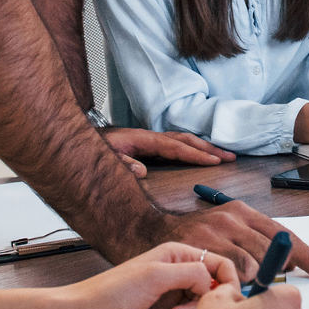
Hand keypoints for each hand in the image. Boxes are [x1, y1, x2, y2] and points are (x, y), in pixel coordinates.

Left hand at [44, 243, 237, 308]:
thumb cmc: (108, 293)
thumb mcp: (156, 276)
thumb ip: (193, 273)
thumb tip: (215, 284)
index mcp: (176, 255)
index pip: (219, 264)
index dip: (226, 282)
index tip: (223, 300)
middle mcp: (175, 274)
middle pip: (212, 291)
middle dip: (202, 307)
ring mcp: (168, 298)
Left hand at [102, 126, 235, 168]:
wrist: (78, 139)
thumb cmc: (91, 148)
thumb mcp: (103, 157)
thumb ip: (121, 164)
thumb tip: (142, 171)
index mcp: (143, 139)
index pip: (175, 147)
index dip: (195, 155)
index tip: (214, 162)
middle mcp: (150, 137)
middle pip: (185, 140)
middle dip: (208, 149)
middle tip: (230, 157)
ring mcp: (150, 141)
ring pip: (182, 141)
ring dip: (203, 147)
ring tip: (222, 156)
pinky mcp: (147, 146)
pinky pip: (175, 145)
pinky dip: (191, 149)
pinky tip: (198, 155)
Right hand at [165, 201, 308, 283]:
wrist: (147, 229)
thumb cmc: (192, 237)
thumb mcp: (225, 230)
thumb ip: (252, 242)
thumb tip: (288, 265)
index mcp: (243, 212)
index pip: (285, 235)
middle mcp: (232, 218)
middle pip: (272, 252)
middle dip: (275, 274)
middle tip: (272, 292)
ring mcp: (216, 232)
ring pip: (252, 266)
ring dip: (249, 283)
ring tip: (238, 289)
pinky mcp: (202, 248)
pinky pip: (230, 276)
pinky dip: (232, 287)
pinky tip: (223, 289)